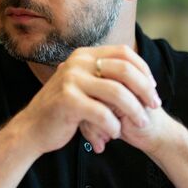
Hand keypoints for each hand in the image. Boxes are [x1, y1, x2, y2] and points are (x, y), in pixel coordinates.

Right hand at [11, 45, 160, 155]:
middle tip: (155, 106)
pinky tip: (115, 134)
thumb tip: (142, 74)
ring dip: (134, 110)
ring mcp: (70, 80)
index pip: (123, 53)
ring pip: (117, 93)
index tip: (153, 88)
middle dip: (145, 89)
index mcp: (84, 55)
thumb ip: (104, 76)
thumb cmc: (64, 110)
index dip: (143, 69)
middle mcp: (77, 62)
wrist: (32, 129)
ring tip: (141, 123)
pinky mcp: (67, 100)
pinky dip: (113, 125)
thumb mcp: (83, 85)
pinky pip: (102, 113)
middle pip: (124, 70)